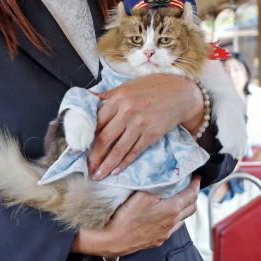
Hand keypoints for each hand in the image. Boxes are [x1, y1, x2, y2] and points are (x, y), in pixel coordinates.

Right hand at [73, 175, 200, 255]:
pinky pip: (174, 227)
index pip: (191, 195)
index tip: (197, 177)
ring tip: (182, 197)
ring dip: (186, 207)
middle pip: (191, 207)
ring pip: (184, 219)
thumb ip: (159, 186)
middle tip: (192, 185)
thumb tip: (170, 177)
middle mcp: (172, 222)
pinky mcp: (158, 240)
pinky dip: (177, 218)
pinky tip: (168, 214)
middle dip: (194, 195)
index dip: (196, 184)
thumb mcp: (143, 194)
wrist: (114, 240)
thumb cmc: (127, 217)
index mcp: (172, 209)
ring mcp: (166, 232)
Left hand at [89, 74, 203, 179]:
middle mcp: (127, 111)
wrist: (181, 93)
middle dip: (94, 156)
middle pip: (105, 138)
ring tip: (97, 175)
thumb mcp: (128, 85)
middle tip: (86, 168)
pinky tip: (116, 171)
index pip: (97, 121)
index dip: (87, 137)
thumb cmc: (155, 86)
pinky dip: (124, 163)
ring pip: (118, 149)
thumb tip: (88, 98)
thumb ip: (108, 95)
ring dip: (106, 164)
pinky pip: (134, 151)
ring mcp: (140, 124)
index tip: (79, 149)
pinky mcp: (151, 134)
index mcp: (118, 98)